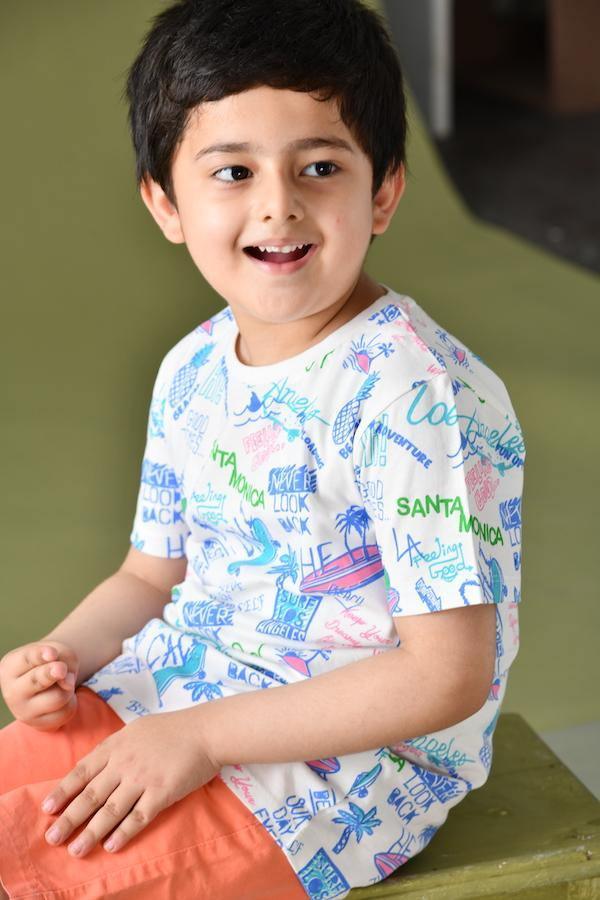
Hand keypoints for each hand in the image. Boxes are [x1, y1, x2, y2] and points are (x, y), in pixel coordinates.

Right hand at [0, 640, 79, 730]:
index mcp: (10, 667)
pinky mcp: (39, 724)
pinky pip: (66, 711)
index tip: (52, 653)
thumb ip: (63, 660)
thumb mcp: (58, 652)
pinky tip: (62, 696)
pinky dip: (71, 701)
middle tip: (61, 669)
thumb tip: (67, 683)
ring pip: (58, 697)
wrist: (47, 684)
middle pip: (38, 681)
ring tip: (64, 683)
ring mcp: (23, 711)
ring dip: (68, 687)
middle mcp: (12, 691)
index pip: (27, 660)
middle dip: (52, 674)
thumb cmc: (51, 662)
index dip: (41, 656)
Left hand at [40, 708, 220, 856]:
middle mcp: (124, 763)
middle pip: (91, 795)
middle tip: (52, 839)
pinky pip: (138, 817)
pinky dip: (123, 833)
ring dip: (90, 833)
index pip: (82, 771)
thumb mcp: (136, 729)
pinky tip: (111, 846)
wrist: (205, 730)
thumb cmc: (172, 729)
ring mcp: (143, 779)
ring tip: (76, 850)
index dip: (63, 791)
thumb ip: (115, 748)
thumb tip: (94, 767)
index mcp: (116, 746)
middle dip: (69, 819)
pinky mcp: (162, 793)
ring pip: (110, 811)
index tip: (47, 809)